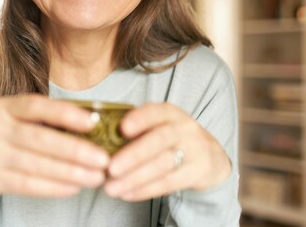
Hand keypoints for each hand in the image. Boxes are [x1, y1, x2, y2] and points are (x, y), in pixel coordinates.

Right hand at [0, 95, 109, 206]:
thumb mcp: (5, 117)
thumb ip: (37, 118)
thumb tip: (88, 122)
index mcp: (3, 106)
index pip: (37, 106)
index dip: (66, 114)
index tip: (93, 122)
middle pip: (40, 138)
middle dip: (76, 150)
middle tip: (104, 159)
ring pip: (36, 164)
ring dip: (70, 173)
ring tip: (96, 177)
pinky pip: (25, 184)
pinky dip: (52, 187)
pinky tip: (72, 188)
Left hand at [103, 102, 230, 200]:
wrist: (208, 156)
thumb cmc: (170, 139)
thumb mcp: (157, 126)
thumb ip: (134, 129)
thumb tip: (97, 139)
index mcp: (169, 112)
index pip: (155, 111)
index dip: (139, 119)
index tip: (121, 128)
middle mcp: (184, 128)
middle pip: (158, 140)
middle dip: (132, 155)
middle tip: (109, 168)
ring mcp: (194, 149)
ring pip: (163, 164)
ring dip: (134, 178)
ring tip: (111, 187)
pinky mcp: (198, 171)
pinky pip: (170, 182)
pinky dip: (146, 190)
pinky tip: (127, 194)